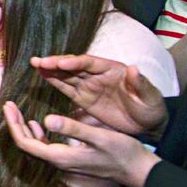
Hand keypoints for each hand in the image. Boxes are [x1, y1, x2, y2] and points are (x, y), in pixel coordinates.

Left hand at [3, 102, 160, 186]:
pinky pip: (46, 146)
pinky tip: (38, 123)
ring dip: (24, 128)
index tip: (8, 106)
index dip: (14, 125)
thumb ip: (72, 129)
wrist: (138, 170)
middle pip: (27, 144)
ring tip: (17, 110)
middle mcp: (59, 161)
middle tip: (8, 104)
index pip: (26, 143)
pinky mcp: (71, 158)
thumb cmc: (122, 152)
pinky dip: (38, 133)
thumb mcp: (98, 137)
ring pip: (35, 145)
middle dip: (15, 124)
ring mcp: (65, 161)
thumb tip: (45, 119)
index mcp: (61, 156)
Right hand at [30, 54, 167, 138]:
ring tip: (35, 64)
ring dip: (51, 70)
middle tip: (38, 61)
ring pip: (66, 75)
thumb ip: (141, 84)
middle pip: (73, 66)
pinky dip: (54, 82)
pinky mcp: (83, 99)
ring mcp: (89, 86)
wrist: (148, 125)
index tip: (61, 62)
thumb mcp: (150, 97)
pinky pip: (66, 88)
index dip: (75, 62)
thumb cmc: (151, 108)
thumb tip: (133, 68)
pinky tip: (42, 76)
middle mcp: (97, 74)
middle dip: (56, 63)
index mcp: (112, 70)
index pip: (90, 63)